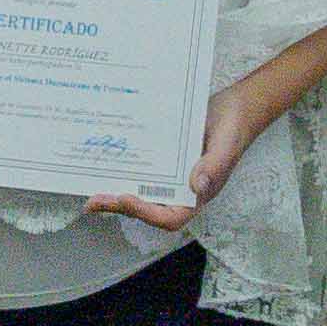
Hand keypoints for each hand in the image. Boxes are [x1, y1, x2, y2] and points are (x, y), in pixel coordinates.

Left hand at [88, 85, 260, 233]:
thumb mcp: (227, 147)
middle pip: (149, 208)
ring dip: (116, 193)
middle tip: (94, 201)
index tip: (126, 199)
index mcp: (197, 195)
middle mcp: (180, 190)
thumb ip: (214, 167)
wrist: (233, 108)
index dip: (147, 214)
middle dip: (120, 207)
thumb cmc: (234, 129)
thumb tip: (196, 186)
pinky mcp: (162, 160)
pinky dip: (125, 170)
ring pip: (141, 192)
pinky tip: (106, 163)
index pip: (171, 217)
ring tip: (92, 189)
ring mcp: (170, 176)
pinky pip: (142, 170)